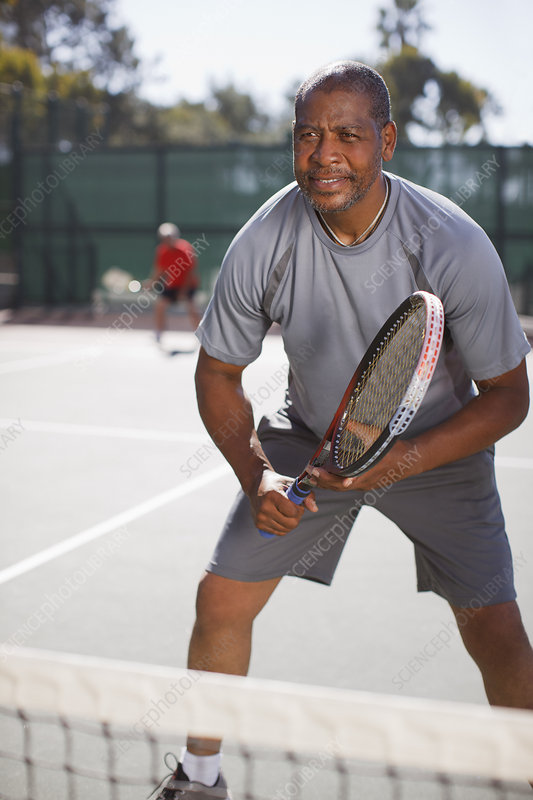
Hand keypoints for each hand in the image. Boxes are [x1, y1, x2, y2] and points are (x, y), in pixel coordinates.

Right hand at [250, 470, 317, 535]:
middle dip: (297, 517)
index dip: (299, 508)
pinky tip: (280, 516)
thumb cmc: (277, 483)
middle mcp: (264, 508)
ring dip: (290, 522)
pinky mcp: (258, 525)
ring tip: (286, 511)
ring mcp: (260, 518)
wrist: (256, 484)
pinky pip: (278, 532)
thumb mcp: (291, 484)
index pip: (293, 512)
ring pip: (286, 530)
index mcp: (272, 496)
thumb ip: (306, 495)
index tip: (297, 502)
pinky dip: (283, 526)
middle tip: (294, 508)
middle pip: (291, 524)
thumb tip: (315, 509)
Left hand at [304, 439, 422, 492]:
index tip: (314, 470)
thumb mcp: (375, 436)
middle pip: (337, 487)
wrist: (409, 460)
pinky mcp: (366, 484)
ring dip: (327, 483)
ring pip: (341, 488)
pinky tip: (327, 477)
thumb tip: (345, 420)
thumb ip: (359, 429)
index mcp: (364, 473)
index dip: (326, 477)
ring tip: (313, 476)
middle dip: (321, 481)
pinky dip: (336, 483)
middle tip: (308, 472)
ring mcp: (365, 485)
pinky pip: (347, 486)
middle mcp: (363, 483)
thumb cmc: (392, 448)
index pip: (340, 481)